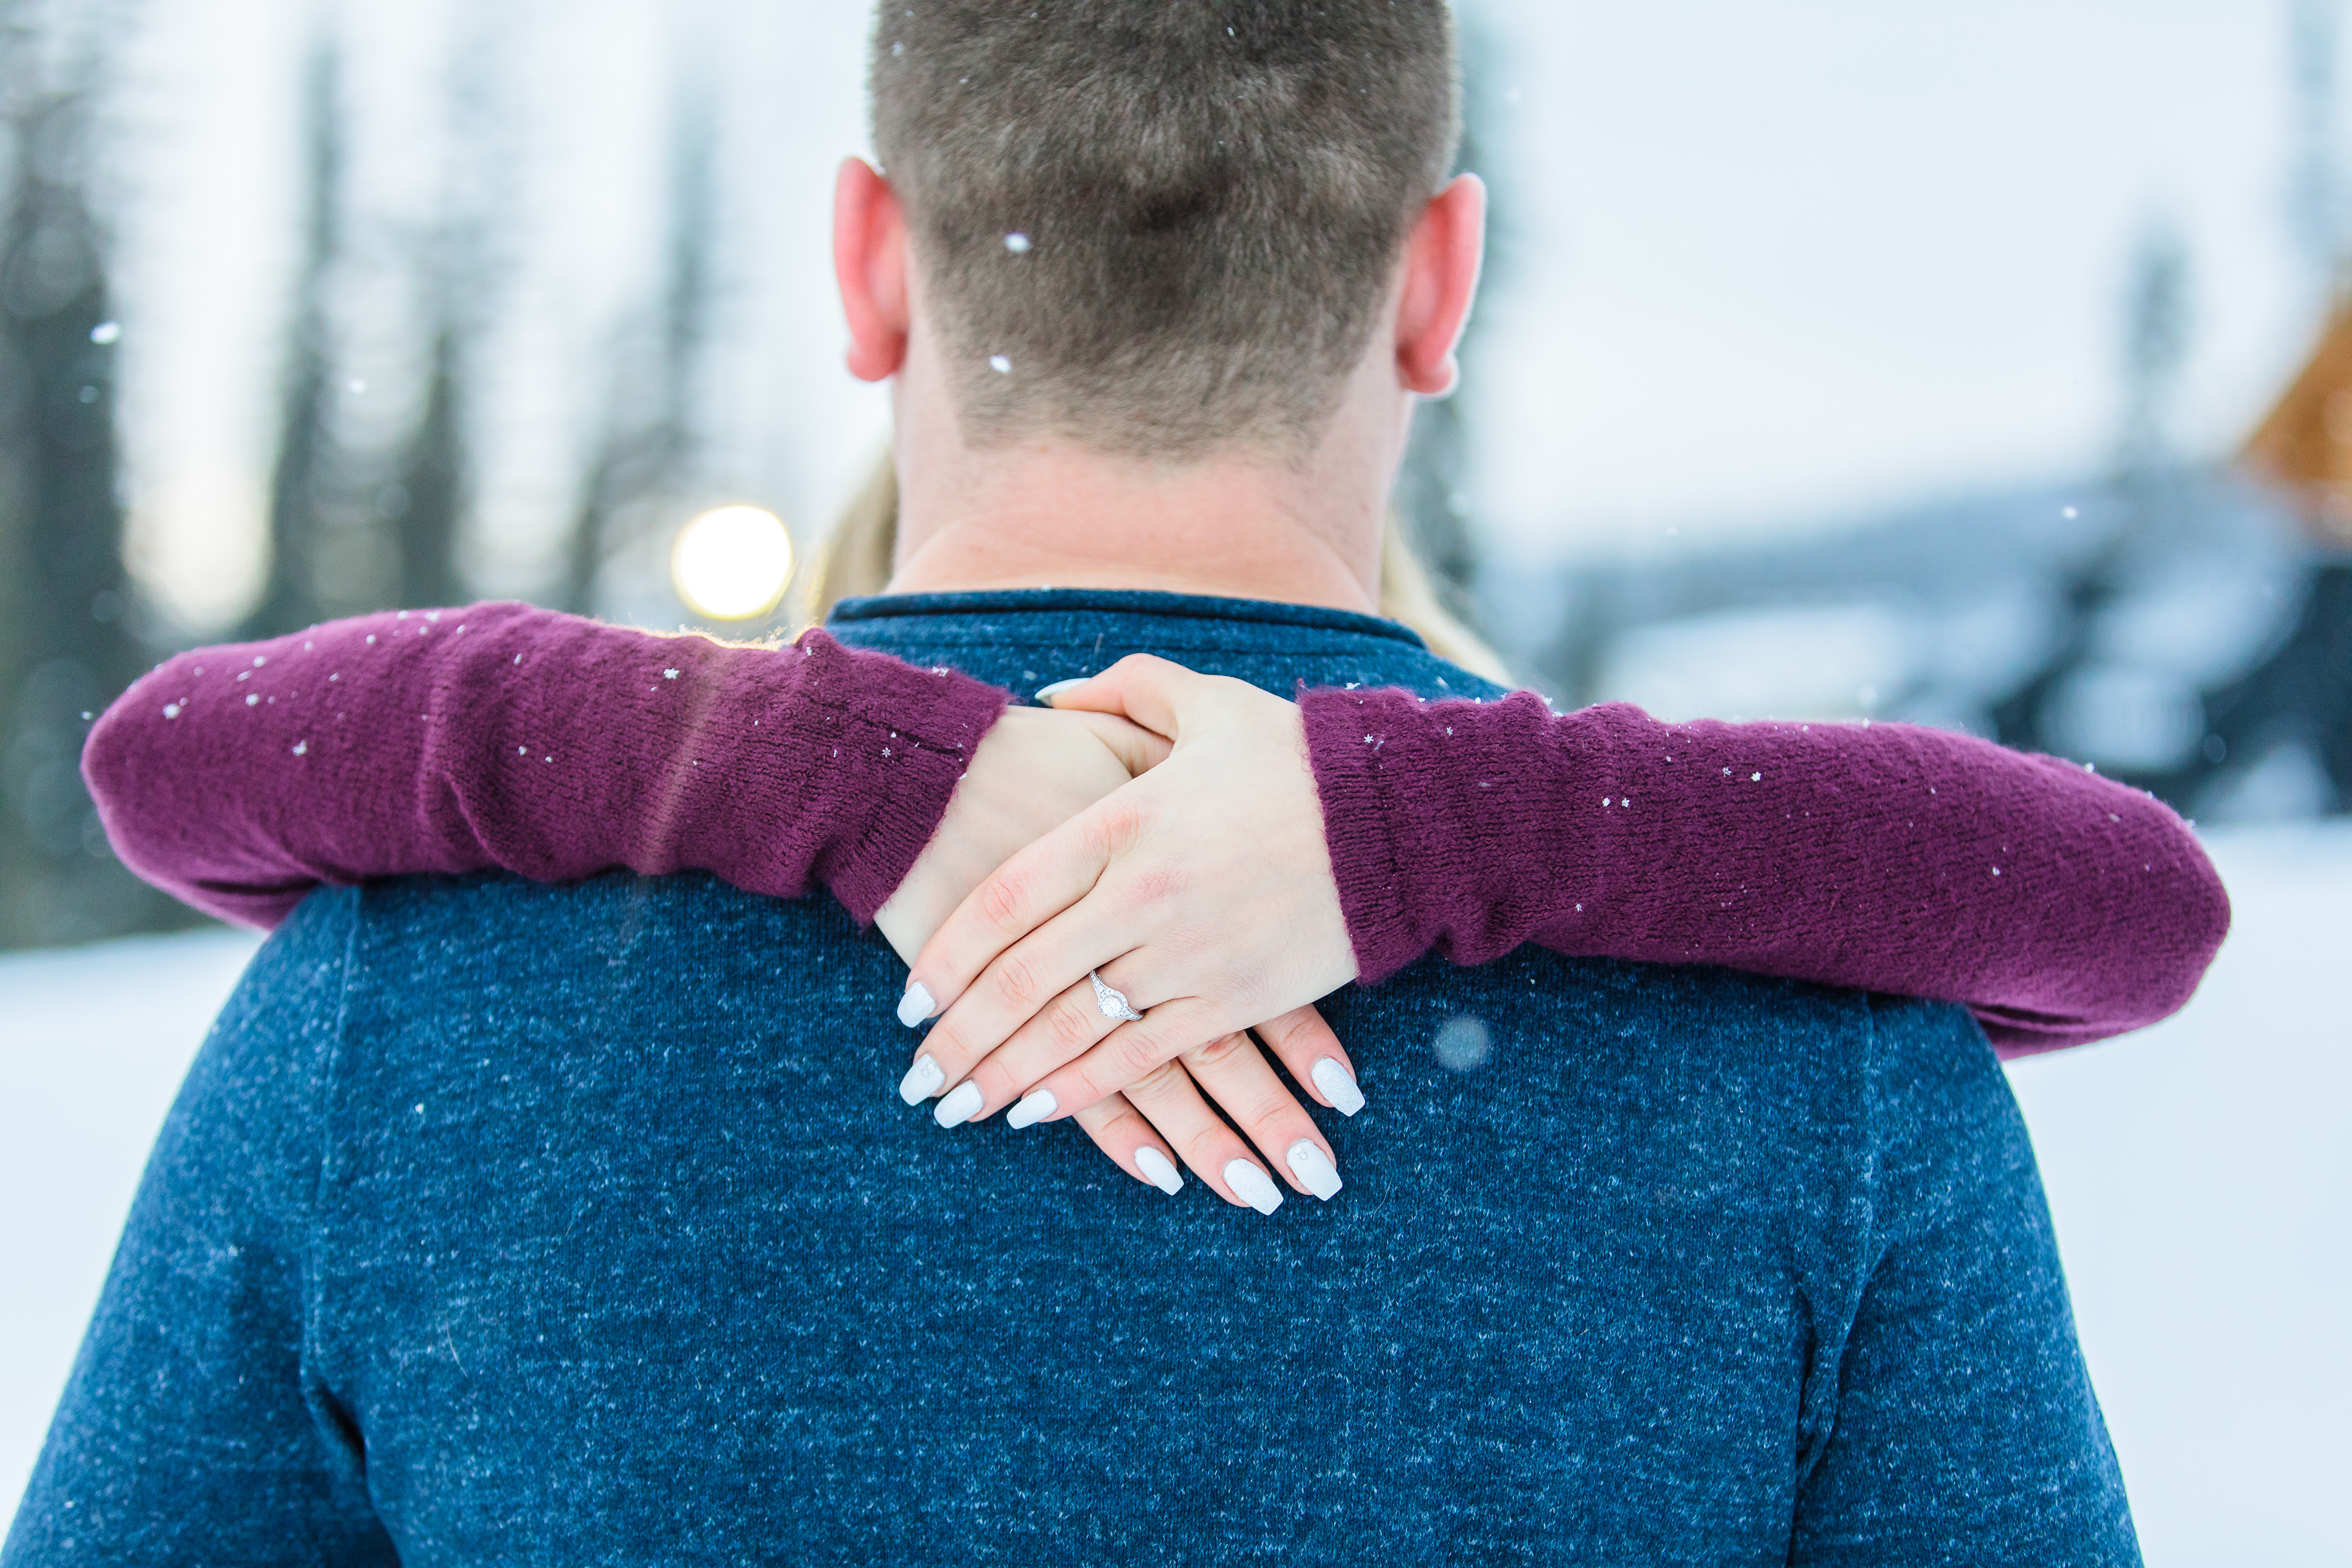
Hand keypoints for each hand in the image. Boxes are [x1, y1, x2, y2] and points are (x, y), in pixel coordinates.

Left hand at [896, 657, 1363, 1205]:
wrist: (1401, 812)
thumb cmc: (1296, 754)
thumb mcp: (1202, 700)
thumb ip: (1120, 690)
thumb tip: (1051, 696)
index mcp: (1121, 821)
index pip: (1005, 902)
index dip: (948, 957)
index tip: (909, 1003)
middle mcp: (1141, 895)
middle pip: (1022, 980)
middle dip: (961, 1039)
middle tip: (915, 1082)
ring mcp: (1187, 953)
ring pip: (1072, 1031)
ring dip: (1007, 1078)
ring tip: (957, 1110)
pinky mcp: (1235, 997)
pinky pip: (1143, 1057)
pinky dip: (1086, 1092)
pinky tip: (1039, 1115)